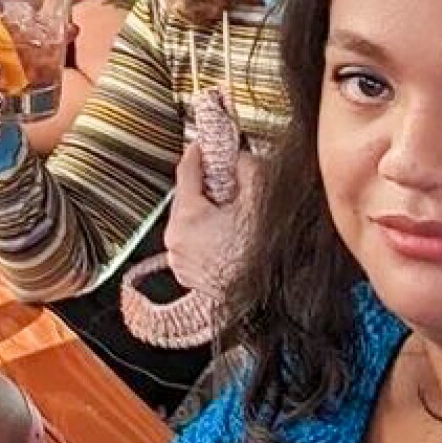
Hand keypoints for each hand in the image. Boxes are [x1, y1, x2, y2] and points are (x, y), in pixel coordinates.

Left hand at [163, 141, 261, 296]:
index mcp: (187, 219)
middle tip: (224, 177)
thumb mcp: (260, 201)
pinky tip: (226, 235)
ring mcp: (180, 260)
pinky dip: (204, 235)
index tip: (202, 145)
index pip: (185, 173)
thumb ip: (248, 170)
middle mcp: (176, 240)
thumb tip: (240, 159)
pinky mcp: (188, 275)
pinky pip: (191, 244)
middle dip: (204, 186)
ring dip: (204, 212)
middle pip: (185, 198)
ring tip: (230, 211)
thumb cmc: (263, 255)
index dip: (196, 154)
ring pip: (187, 223)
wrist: (265, 297)